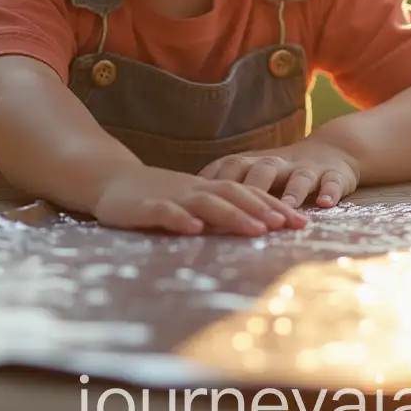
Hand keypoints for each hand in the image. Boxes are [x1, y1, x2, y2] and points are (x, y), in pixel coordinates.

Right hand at [91, 164, 307, 235]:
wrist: (108, 179)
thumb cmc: (153, 195)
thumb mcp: (188, 202)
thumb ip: (215, 213)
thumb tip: (253, 230)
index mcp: (206, 188)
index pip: (246, 193)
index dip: (274, 206)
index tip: (301, 222)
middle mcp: (194, 189)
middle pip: (235, 195)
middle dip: (264, 210)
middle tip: (290, 225)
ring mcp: (171, 195)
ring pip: (207, 202)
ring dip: (234, 215)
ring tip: (258, 229)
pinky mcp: (146, 205)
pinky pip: (165, 211)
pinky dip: (181, 218)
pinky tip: (195, 228)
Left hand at [198, 135, 359, 208]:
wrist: (333, 150)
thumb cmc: (283, 171)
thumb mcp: (254, 174)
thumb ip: (226, 187)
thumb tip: (185, 205)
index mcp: (255, 162)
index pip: (232, 167)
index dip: (214, 181)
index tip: (198, 199)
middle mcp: (279, 163)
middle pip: (263, 169)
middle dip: (252, 189)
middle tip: (240, 210)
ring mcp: (307, 168)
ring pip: (299, 176)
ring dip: (292, 191)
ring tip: (286, 210)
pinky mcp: (334, 174)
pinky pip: (333, 182)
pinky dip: (330, 191)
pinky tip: (325, 204)